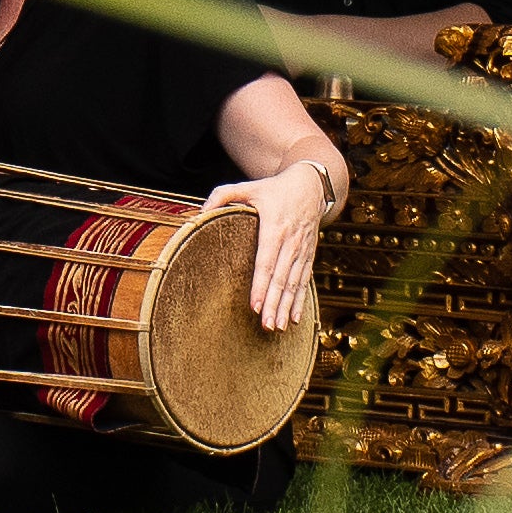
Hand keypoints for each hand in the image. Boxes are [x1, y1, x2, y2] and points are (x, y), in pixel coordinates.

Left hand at [220, 168, 333, 328]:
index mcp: (275, 227)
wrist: (311, 185)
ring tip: (278, 327)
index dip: (261, 285)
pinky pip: (305, 281)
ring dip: (287, 307)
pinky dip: (300, 301)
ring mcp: (302, 250)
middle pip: (281, 278)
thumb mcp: (249, 187)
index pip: (267, 261)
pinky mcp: (309, 254)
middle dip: (274, 303)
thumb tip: (200, 211)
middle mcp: (291, 241)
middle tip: (266, 325)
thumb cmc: (274, 188)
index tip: (255, 306)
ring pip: (294, 283)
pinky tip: (295, 319)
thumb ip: (222, 195)